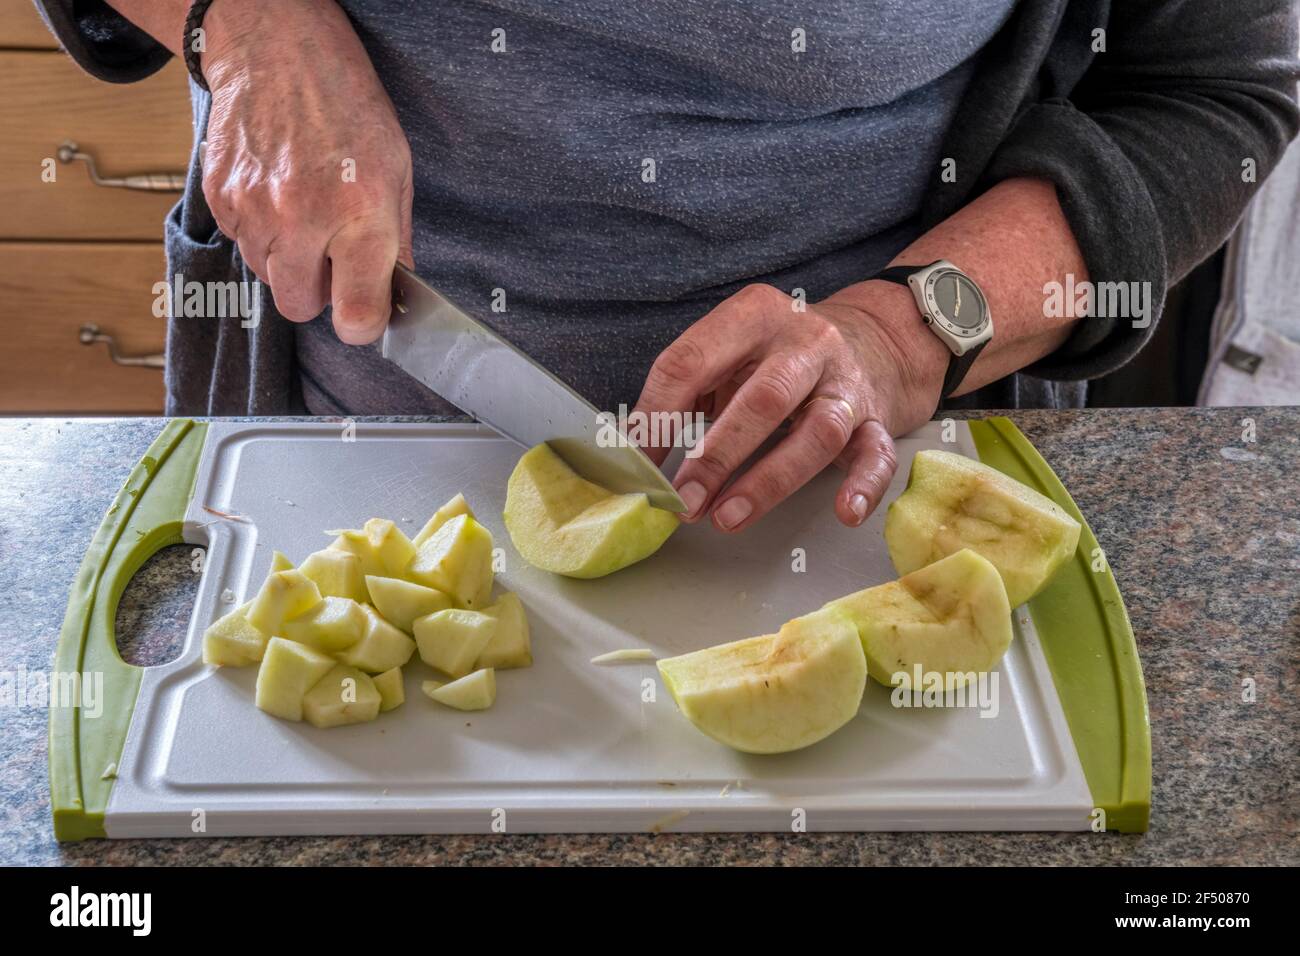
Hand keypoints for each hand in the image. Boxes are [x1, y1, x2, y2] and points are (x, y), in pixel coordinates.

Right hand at [198, 0, 412, 343]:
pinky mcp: (220, 197)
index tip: (367, 313)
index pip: (356, 314)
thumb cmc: (345, 103)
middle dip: (319, 291)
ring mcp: (254, 208)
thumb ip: (395, 240)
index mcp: (358, 213)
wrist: (274, 46)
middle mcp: (302, 217)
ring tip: (305, 210)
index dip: (364, 322)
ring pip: (268, 276)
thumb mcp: (396, 169)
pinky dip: (260, 232)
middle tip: (333, 254)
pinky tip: (277, 193)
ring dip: (288, 259)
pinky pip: (241, 244)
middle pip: (300, 306)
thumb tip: (394, 293)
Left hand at [633, 282, 945, 530]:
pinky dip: (864, 485)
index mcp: (752, 316)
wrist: (870, 340)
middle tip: (683, 501)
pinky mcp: (875, 418)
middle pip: (763, 399)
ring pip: (817, 431)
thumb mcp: (727, 352)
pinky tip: (844, 512)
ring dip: (769, 480)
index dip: (657, 416)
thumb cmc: (774, 357)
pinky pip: (877, 453)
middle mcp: (805, 342)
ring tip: (727, 518)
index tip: (637, 466)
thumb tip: (634, 452)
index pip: (692, 361)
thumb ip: (685, 390)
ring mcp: (845, 381)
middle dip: (717, 456)